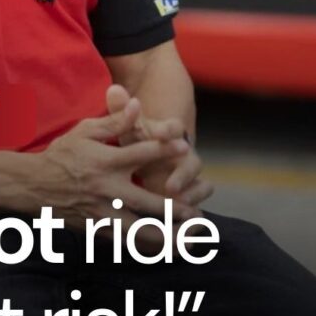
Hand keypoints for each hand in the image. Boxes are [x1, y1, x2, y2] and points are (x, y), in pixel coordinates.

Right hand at [40, 92, 192, 234]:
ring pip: (138, 232)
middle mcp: (107, 190)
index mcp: (106, 162)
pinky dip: (146, 248)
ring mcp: (102, 213)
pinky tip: (164, 251)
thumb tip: (137, 105)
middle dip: (175, 209)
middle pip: (147, 203)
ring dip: (165, 239)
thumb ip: (114, 122)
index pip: (141, 154)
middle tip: (197, 215)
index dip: (165, 150)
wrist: (33, 186)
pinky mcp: (96, 229)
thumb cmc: (62, 155)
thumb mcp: (84, 132)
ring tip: (187, 243)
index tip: (186, 148)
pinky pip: (125, 243)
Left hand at [106, 84, 213, 213]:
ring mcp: (188, 176)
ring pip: (201, 185)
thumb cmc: (132, 139)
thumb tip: (113, 90)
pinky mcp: (190, 193)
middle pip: (192, 162)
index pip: (174, 129)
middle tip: (170, 187)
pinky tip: (186, 226)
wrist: (153, 150)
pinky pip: (199, 204)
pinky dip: (195, 212)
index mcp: (166, 135)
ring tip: (180, 209)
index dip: (170, 131)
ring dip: (192, 196)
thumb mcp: (125, 127)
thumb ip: (120, 111)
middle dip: (183, 175)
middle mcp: (181, 156)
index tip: (166, 136)